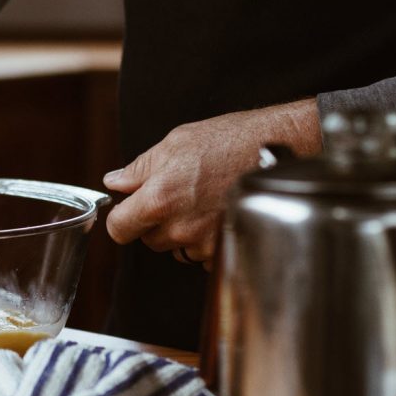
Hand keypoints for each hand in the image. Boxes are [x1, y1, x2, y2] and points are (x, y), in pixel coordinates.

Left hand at [102, 99, 320, 269]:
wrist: (281, 151)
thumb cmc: (231, 141)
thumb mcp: (176, 143)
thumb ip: (139, 168)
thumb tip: (114, 182)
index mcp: (160, 199)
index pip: (119, 229)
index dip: (120, 219)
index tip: (127, 211)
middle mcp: (180, 227)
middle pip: (148, 239)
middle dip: (155, 222)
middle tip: (176, 195)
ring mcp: (204, 243)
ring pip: (176, 248)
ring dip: (181, 232)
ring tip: (202, 201)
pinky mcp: (226, 250)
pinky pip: (201, 255)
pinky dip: (205, 240)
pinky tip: (217, 213)